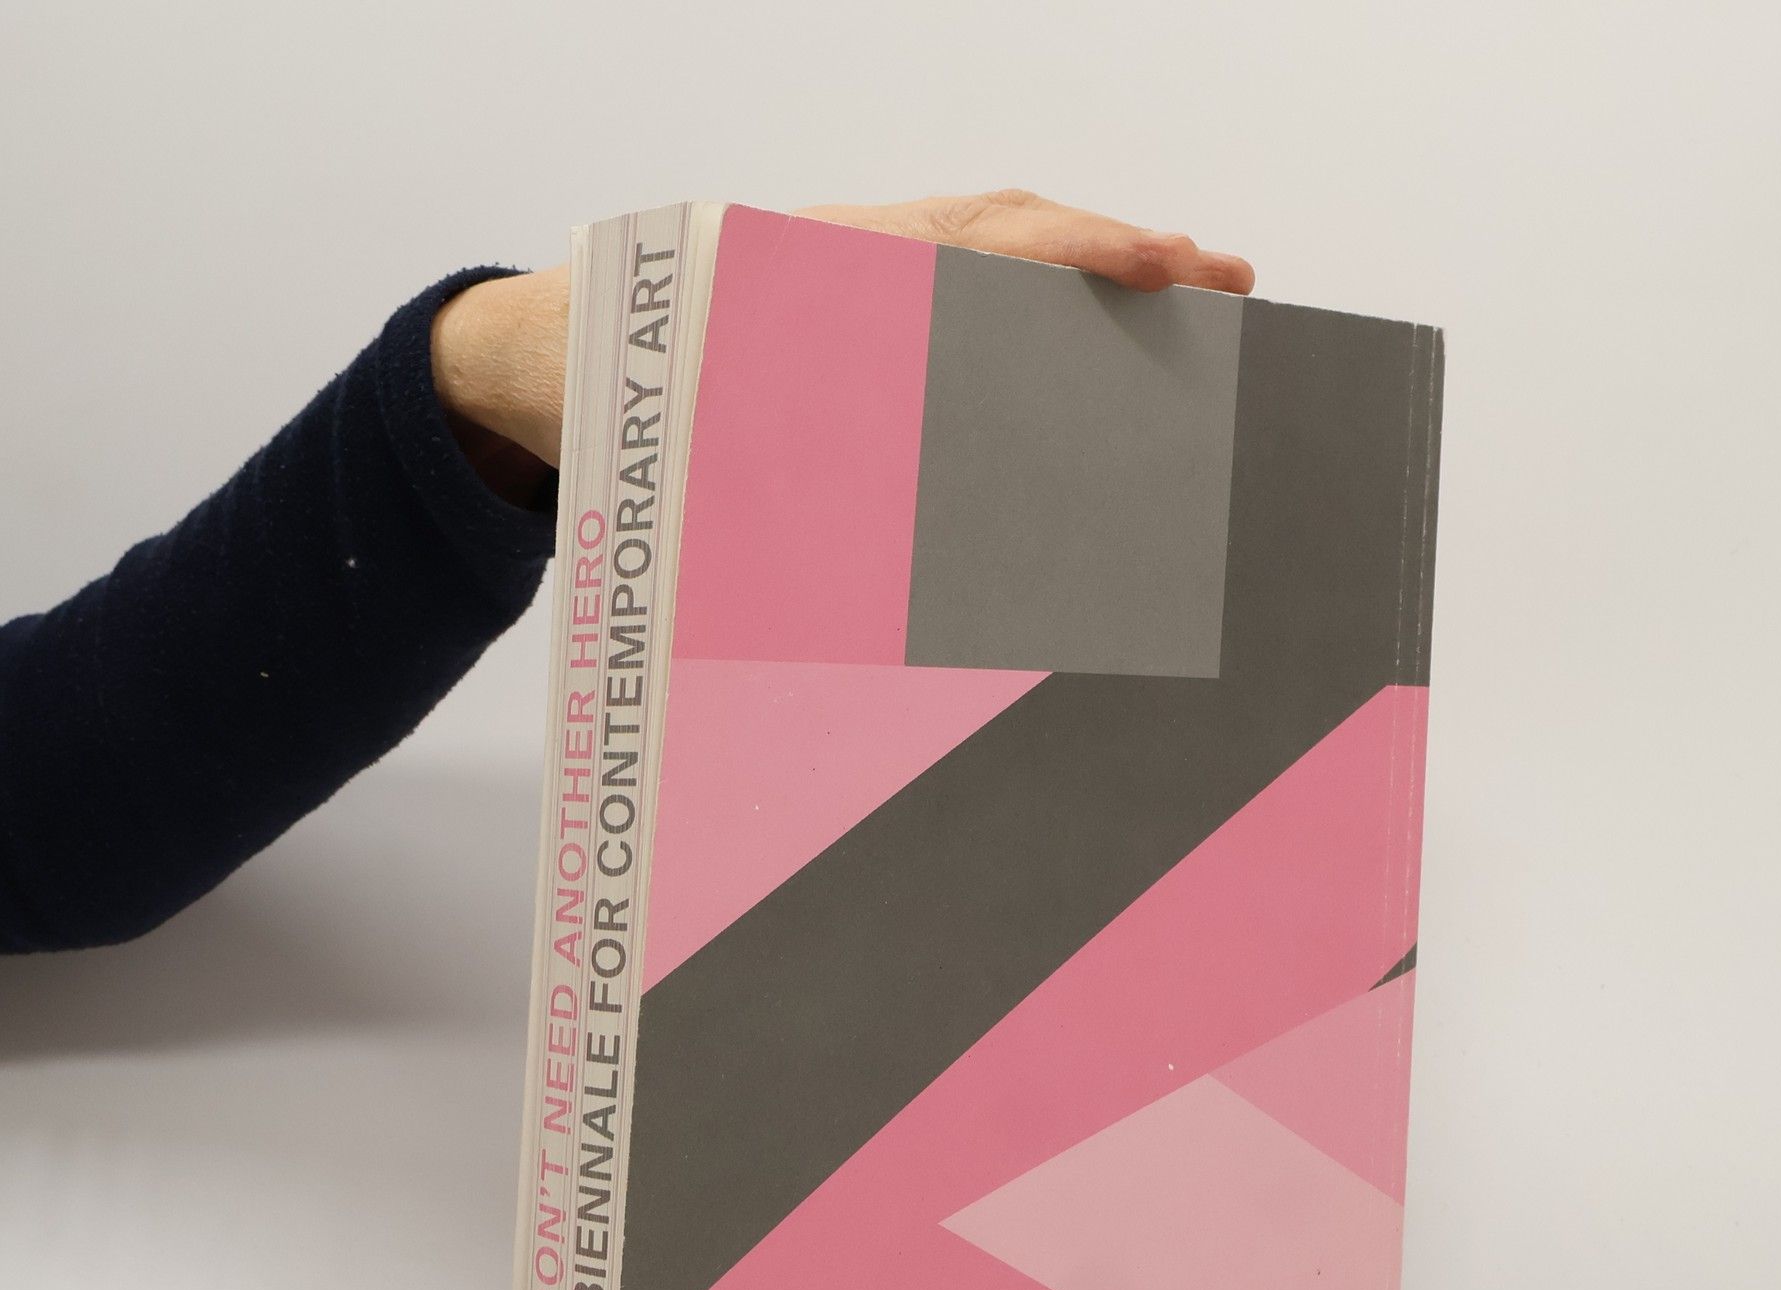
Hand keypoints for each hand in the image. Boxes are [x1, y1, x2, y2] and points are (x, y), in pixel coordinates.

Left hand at [431, 190, 1256, 494]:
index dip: (1078, 255)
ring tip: (1182, 292)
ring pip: (991, 246)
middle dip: (1118, 252)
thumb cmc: (628, 407)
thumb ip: (805, 482)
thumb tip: (917, 559)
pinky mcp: (857, 292)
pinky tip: (1076, 324)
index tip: (1166, 268)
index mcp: (834, 276)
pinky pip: (955, 276)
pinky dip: (1026, 289)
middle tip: (1223, 278)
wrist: (547, 365)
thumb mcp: (714, 444)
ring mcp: (860, 266)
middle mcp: (860, 258)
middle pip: (1011, 229)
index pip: (981, 247)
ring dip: (1084, 268)